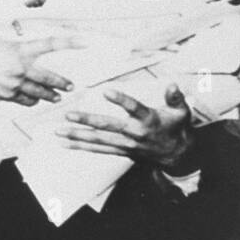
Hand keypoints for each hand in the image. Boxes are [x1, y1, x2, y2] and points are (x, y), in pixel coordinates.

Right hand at [0, 27, 76, 107]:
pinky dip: (31, 101)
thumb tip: (17, 25)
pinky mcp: (5, 95)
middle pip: (50, 78)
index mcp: (19, 50)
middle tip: (72, 86)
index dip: (71, 43)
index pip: (51, 45)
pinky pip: (23, 100)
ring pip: (38, 93)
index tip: (87, 42)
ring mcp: (14, 84)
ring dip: (50, 96)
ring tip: (57, 98)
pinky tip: (34, 101)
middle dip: (63, 83)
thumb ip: (8, 31)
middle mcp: (20, 68)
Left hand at [56, 84, 195, 169]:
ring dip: (77, 135)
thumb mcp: (182, 112)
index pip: (135, 109)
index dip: (122, 100)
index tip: (106, 90)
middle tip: (68, 115)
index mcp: (149, 121)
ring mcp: (125, 144)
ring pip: (98, 140)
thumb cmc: (177, 127)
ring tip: (58, 131)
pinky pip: (97, 149)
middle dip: (87, 120)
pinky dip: (80, 146)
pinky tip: (64, 143)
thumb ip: (175, 98)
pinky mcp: (119, 151)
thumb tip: (172, 84)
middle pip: (109, 126)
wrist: (176, 155)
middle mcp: (134, 134)